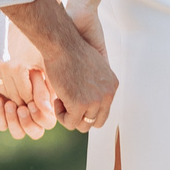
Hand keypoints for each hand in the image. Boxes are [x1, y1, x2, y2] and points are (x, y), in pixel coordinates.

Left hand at [0, 61, 53, 139]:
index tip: (32, 104)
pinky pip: (0, 124)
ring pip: (17, 132)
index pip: (47, 122)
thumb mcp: (36, 73)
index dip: (40, 117)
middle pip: (35, 132)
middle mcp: (31, 113)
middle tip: (21, 108)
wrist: (4, 50)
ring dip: (13, 120)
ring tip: (9, 104)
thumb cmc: (26, 59)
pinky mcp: (0, 112)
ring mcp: (16, 115)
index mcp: (45, 105)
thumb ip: (42, 91)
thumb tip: (46, 109)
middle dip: (27, 122)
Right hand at [44, 13, 116, 132]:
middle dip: (81, 116)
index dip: (88, 109)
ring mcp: (95, 101)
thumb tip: (87, 105)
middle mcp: (108, 94)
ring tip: (61, 100)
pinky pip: (70, 123)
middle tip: (67, 102)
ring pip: (83, 125)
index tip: (75, 99)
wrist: (62, 44)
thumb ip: (95, 85)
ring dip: (70, 116)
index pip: (104, 110)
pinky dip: (61, 115)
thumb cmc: (71, 52)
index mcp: (112, 85)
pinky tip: (57, 100)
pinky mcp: (80, 105)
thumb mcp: (93, 69)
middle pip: (96, 121)